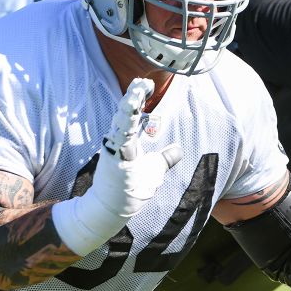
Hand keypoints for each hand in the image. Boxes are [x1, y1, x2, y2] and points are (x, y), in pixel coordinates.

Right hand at [52, 78, 182, 254]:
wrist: (111, 209)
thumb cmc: (130, 189)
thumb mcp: (154, 171)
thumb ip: (165, 158)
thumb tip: (178, 149)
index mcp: (129, 141)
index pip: (135, 114)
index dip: (139, 98)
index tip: (146, 84)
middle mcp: (120, 142)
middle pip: (127, 114)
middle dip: (134, 97)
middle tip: (141, 82)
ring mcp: (115, 151)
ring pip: (122, 124)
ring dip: (129, 107)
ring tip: (136, 91)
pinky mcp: (114, 161)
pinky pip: (120, 140)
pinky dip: (124, 126)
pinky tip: (128, 113)